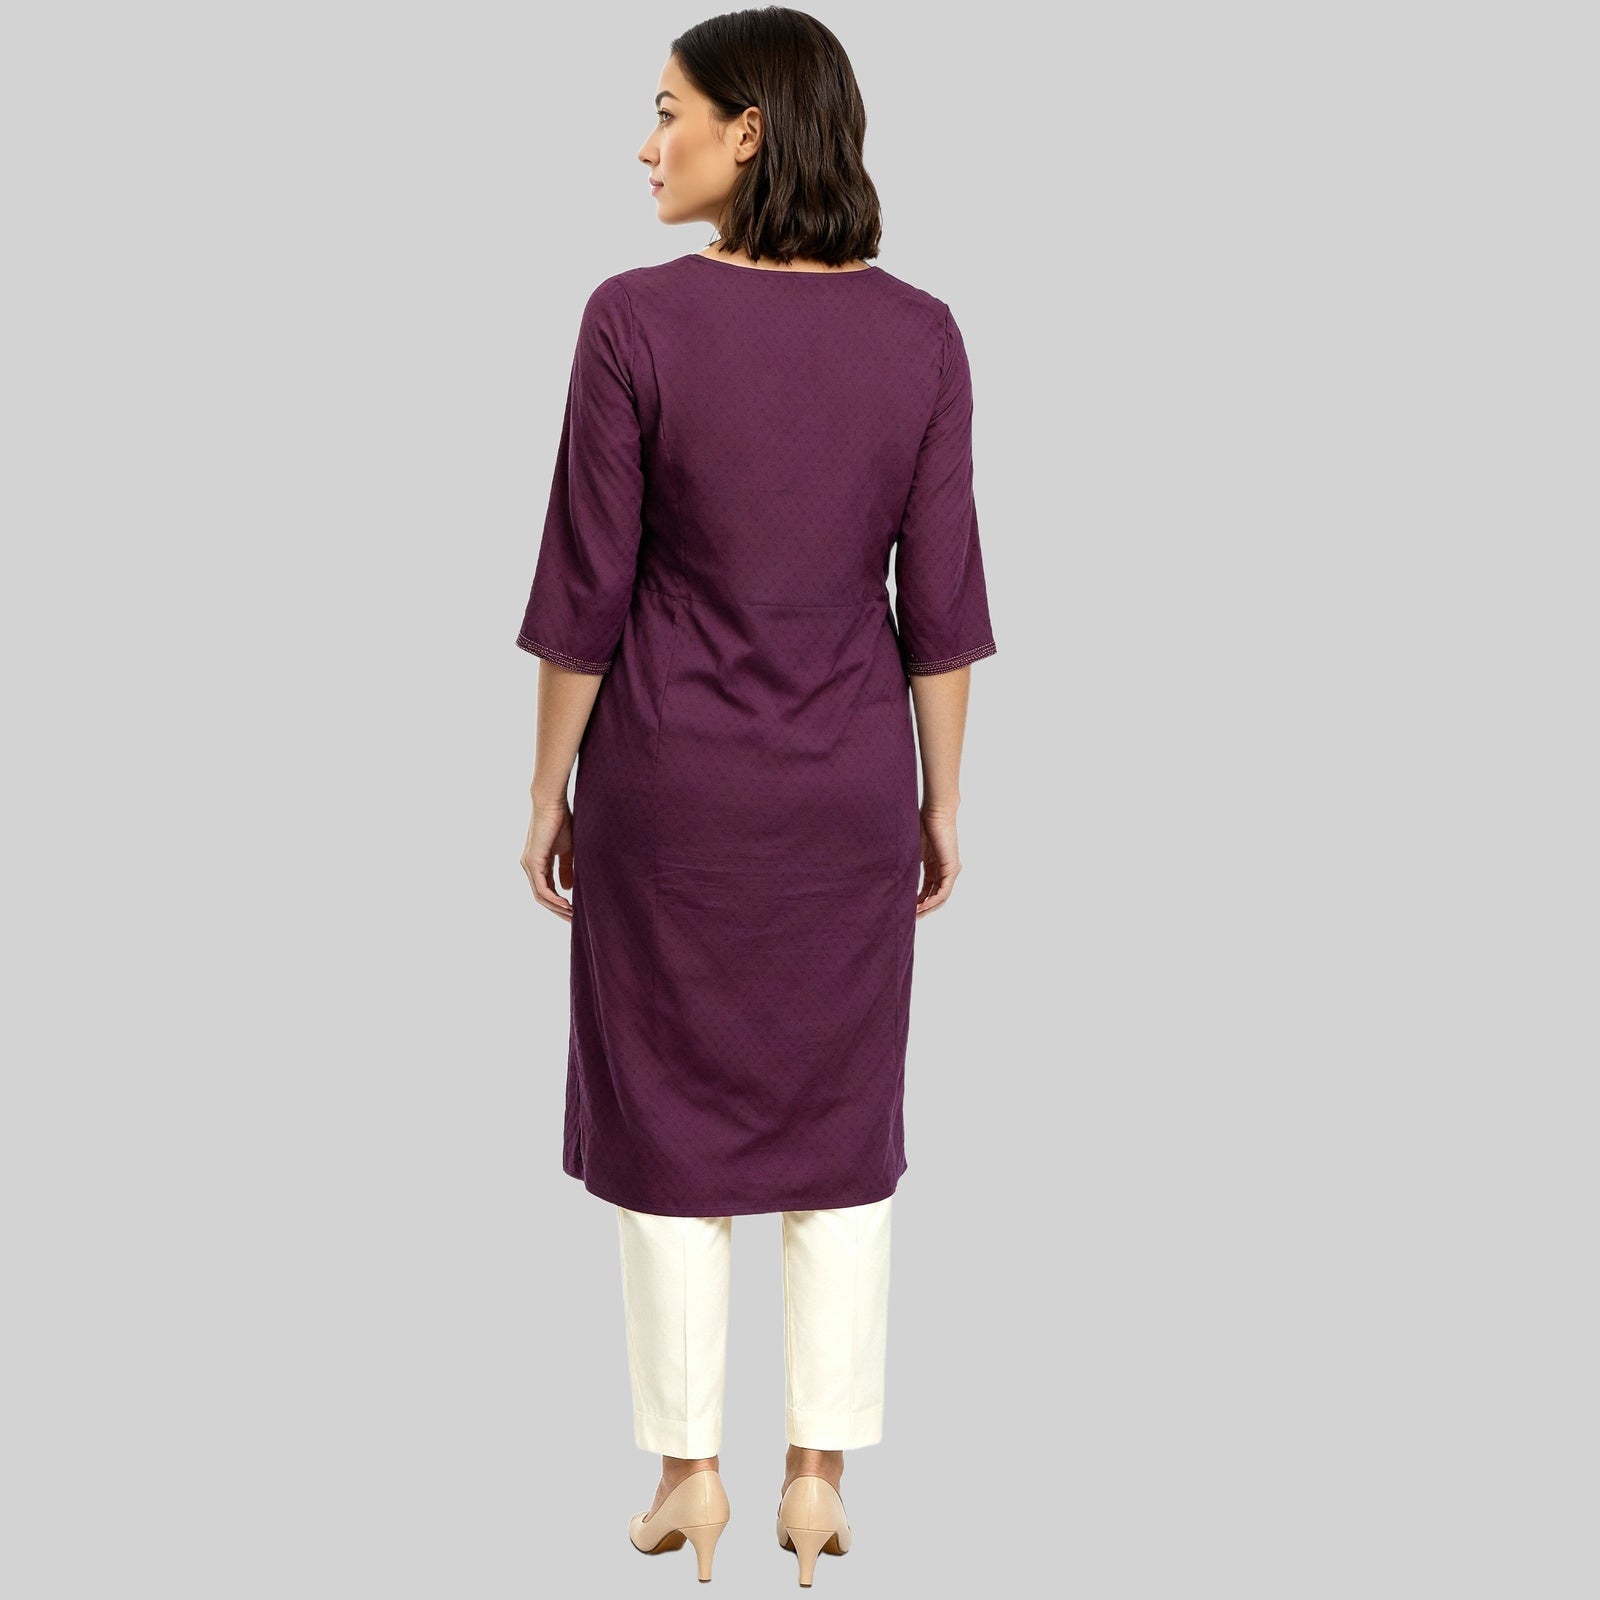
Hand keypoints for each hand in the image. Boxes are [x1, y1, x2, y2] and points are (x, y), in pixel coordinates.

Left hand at [522, 797, 575, 919]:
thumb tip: (568, 888)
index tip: (575, 912)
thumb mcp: (568, 850)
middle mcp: (529, 867)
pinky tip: (566, 904)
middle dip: (558, 911)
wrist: (552, 804)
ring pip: (540, 896)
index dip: (560, 903)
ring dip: (557, 908)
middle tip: (574, 921)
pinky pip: (541, 888)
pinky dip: (554, 898)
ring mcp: (529, 865)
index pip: (547, 890)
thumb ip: (566, 869)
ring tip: (573, 915)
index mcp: (538, 864)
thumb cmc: (561, 822)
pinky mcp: (532, 862)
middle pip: (542, 897)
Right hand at [916, 806, 961, 917]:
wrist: (934, 812)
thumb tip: (891, 878)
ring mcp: (950, 870)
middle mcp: (944, 871)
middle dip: (922, 909)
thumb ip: (906, 866)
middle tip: (909, 918)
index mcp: (935, 866)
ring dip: (927, 908)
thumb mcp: (911, 851)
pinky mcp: (952, 868)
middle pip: (934, 897)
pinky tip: (922, 907)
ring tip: (914, 916)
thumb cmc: (922, 825)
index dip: (917, 902)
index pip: (927, 890)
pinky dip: (933, 900)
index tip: (905, 910)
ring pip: (940, 897)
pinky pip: (943, 891)